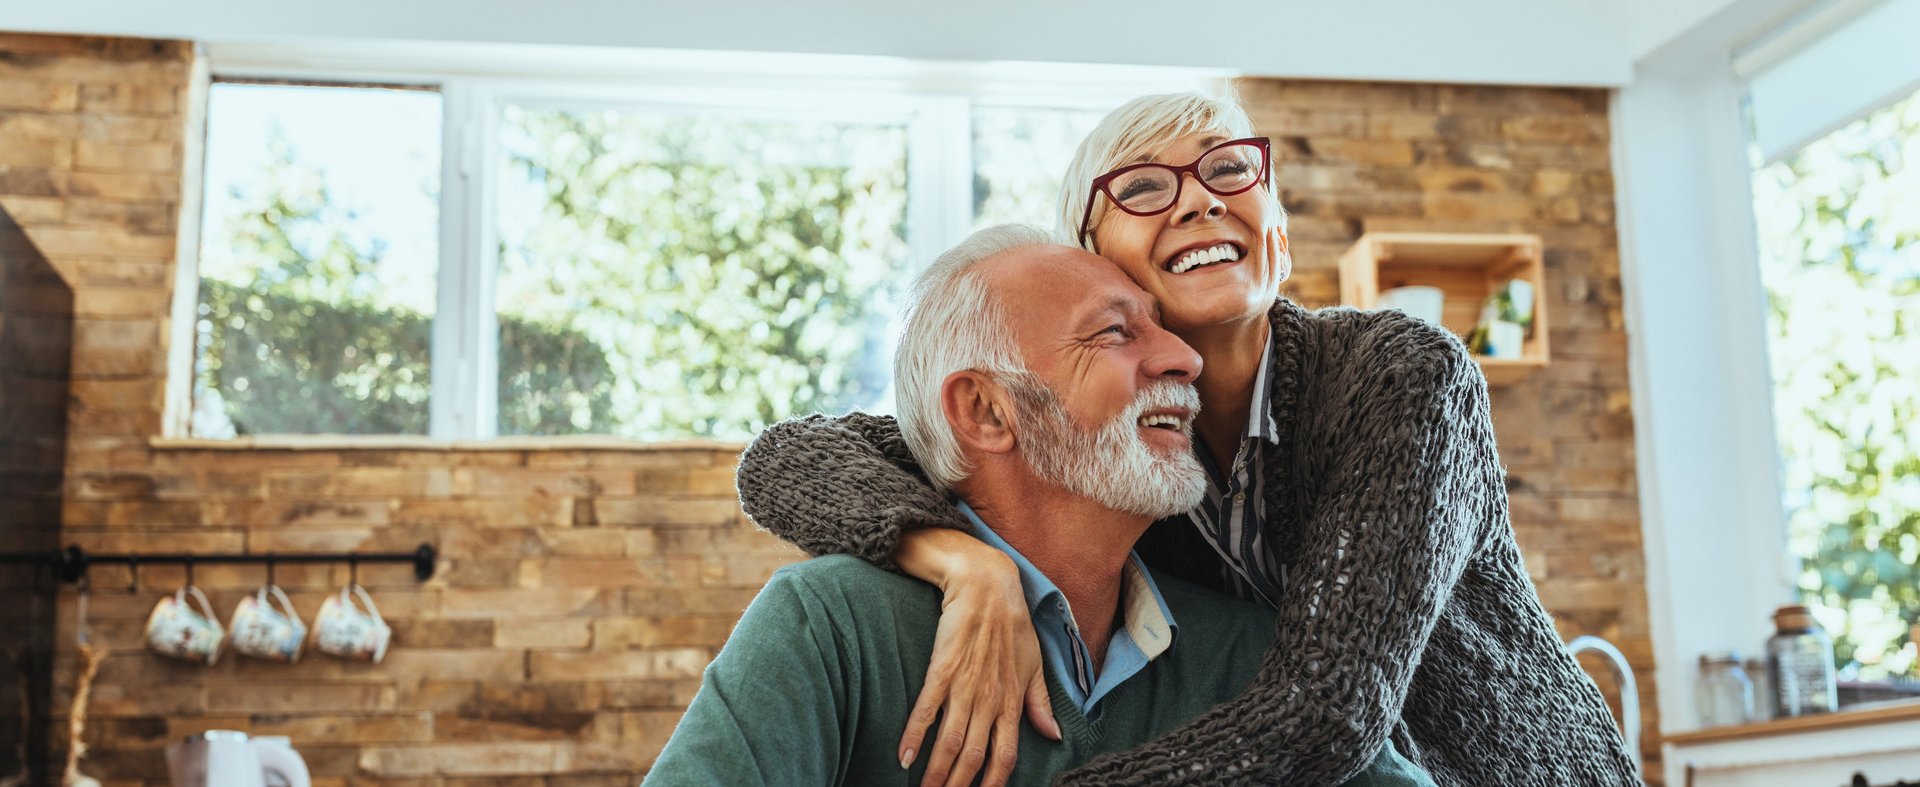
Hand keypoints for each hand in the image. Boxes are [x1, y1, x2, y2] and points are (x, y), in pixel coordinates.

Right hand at [899, 551, 1059, 786]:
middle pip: (973, 756)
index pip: (1005, 756)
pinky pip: (926, 709)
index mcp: (1013, 701)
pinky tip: (903, 757)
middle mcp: (990, 699)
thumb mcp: (1034, 664)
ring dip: (936, 772)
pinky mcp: (942, 668)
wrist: (987, 584)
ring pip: (950, 741)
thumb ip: (1040, 703)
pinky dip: (914, 735)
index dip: (992, 783)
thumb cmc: (1013, 623)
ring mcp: (965, 685)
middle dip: (958, 786)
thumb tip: (1053, 736)